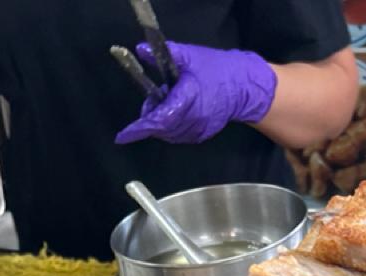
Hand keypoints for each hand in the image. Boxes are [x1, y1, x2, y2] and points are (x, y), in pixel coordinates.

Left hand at [115, 41, 277, 145]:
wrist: (242, 86)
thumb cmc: (216, 69)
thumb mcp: (189, 56)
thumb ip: (164, 55)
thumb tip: (141, 50)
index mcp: (188, 98)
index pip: (159, 119)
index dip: (140, 128)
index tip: (123, 136)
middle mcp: (193, 119)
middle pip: (161, 128)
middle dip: (150, 118)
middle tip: (152, 100)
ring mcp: (198, 130)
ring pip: (168, 134)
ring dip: (160, 123)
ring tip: (167, 103)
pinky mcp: (201, 136)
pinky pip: (178, 136)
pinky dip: (171, 127)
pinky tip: (176, 112)